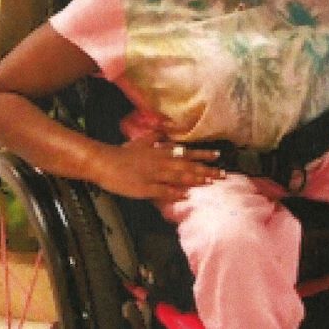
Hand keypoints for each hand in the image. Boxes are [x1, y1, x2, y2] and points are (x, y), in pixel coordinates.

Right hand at [92, 133, 223, 201]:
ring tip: (210, 182)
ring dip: (196, 179)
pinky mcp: (144, 188)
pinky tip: (186, 195)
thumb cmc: (123, 152)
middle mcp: (161, 162)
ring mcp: (154, 175)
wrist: (104, 161)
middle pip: (187, 166)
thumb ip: (156, 138)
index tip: (218, 155)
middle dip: (206, 170)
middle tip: (223, 174)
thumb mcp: (142, 142)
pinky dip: (174, 192)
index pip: (187, 153)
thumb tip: (166, 133)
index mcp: (161, 152)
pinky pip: (162, 191)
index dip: (203, 155)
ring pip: (179, 177)